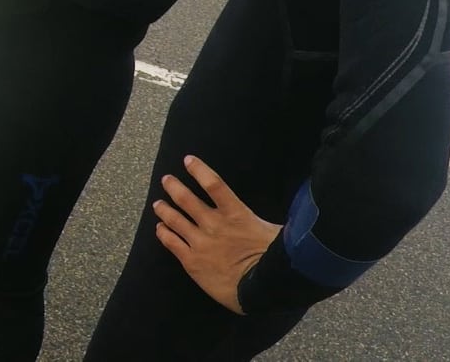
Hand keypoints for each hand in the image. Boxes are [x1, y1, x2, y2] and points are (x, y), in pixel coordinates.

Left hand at [153, 155, 281, 314]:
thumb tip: (291, 212)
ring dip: (164, 210)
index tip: (188, 160)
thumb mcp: (275, 232)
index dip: (199, 169)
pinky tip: (160, 229)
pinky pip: (171, 243)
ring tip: (158, 204)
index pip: (213, 184)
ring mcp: (200, 242)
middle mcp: (213, 224)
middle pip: (187, 199)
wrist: (259, 290)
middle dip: (174, 187)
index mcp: (235, 213)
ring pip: (175, 220)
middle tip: (166, 180)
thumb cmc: (272, 261)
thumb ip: (267, 219)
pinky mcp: (191, 261)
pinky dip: (163, 233)